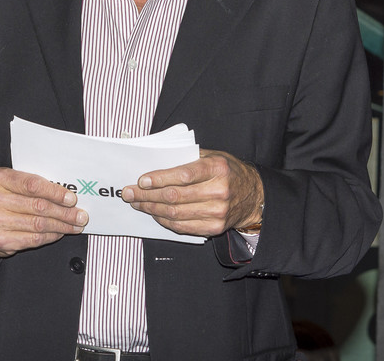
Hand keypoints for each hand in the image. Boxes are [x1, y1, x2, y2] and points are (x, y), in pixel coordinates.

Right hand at [0, 167, 88, 257]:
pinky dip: (51, 236)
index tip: (71, 198)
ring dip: (62, 226)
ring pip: (39, 224)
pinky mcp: (0, 240)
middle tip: (80, 215)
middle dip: (65, 212)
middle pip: (38, 206)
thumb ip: (31, 184)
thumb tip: (65, 192)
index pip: (32, 185)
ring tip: (75, 225)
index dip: (55, 192)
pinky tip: (59, 232)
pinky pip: (33, 239)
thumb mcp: (9, 183)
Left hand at [121, 149, 263, 236]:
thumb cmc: (229, 172)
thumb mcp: (214, 156)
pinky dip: (164, 221)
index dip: (159, 179)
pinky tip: (154, 214)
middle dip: (147, 196)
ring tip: (137, 203)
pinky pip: (182, 227)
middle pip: (175, 197)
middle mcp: (218, 191)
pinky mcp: (214, 228)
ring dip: (151, 209)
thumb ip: (188, 158)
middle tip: (129, 193)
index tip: (141, 180)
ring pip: (175, 214)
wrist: (254, 196)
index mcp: (217, 169)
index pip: (183, 175)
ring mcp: (217, 213)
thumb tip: (156, 164)